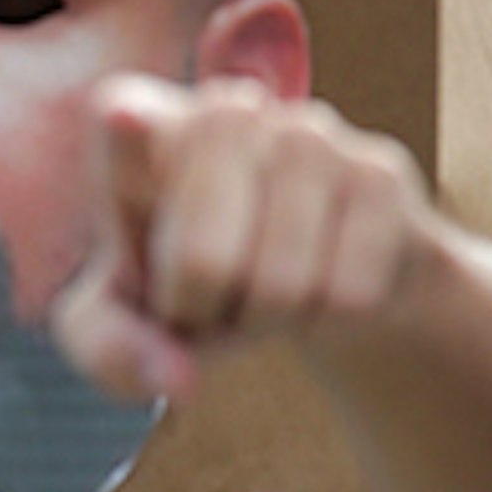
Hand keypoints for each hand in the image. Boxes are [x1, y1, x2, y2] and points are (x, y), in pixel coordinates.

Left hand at [52, 73, 432, 405]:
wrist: (312, 276)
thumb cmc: (195, 288)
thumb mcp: (130, 325)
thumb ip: (112, 350)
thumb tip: (176, 381)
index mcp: (138, 130)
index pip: (123, 117)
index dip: (128, 133)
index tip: (124, 118)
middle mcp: (224, 110)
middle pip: (202, 261)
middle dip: (204, 314)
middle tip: (205, 299)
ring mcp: (307, 132)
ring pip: (281, 287)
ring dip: (270, 317)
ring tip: (264, 284)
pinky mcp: (379, 170)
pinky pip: (347, 295)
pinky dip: (329, 317)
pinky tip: (322, 278)